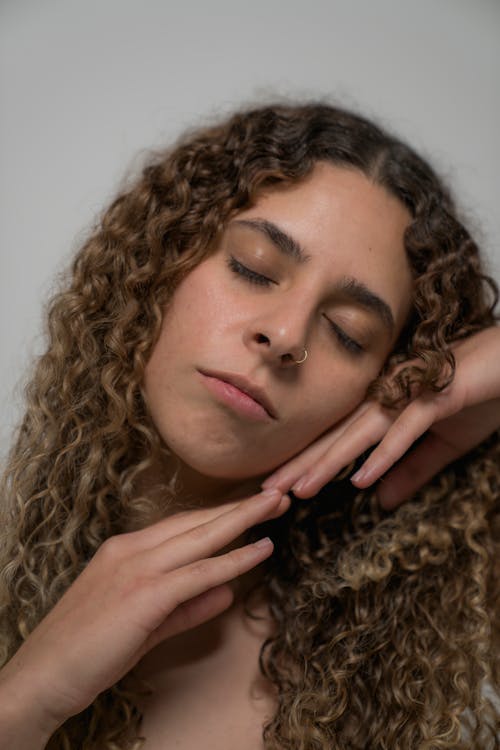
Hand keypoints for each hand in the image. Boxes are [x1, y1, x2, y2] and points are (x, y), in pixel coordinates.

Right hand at [0, 489, 288, 735]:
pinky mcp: (143, 595)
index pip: (184, 523)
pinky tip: (261, 552)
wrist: (42, 676)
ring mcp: (137, 569)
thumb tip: (227, 591)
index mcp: (126, 550)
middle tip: (277, 494)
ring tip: (277, 507)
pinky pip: (199, 573)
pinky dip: (234, 560)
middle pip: (197, 521)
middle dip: (240, 508)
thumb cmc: (86, 651)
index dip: (221, 514)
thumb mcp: (144, 624)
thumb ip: (187, 607)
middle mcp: (132, 549)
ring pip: (201, 537)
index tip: (251, 506)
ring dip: (244, 521)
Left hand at [262, 326, 499, 509]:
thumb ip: (412, 469)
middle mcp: (392, 396)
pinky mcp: (440, 395)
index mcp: (389, 404)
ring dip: (330, 460)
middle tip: (265, 491)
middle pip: (339, 434)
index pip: (342, 436)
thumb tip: (380, 501)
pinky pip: (407, 429)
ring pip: (362, 432)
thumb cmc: (483, 394)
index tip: (278, 485)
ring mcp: (413, 393)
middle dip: (302, 462)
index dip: (309, 459)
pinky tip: (361, 479)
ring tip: (298, 488)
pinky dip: (384, 454)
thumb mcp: (445, 444)